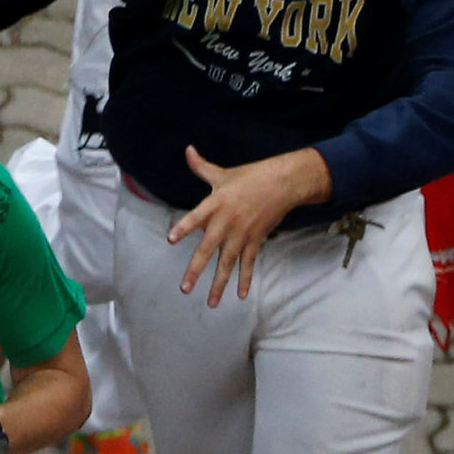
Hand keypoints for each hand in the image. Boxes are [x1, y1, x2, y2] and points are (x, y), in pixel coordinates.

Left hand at [166, 146, 329, 302]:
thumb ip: (201, 167)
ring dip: (219, 283)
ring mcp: (242, 234)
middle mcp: (227, 221)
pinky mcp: (255, 240)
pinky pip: (249, 263)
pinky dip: (245, 279)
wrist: (282, 183)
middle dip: (196, 269)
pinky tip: (241, 295)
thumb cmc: (249, 177)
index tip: (171, 239)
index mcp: (216, 203)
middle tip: (185, 288)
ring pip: (228, 263)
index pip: (195, 217)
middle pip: (208, 248)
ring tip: (211, 303)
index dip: (183, 227)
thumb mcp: (222, 173)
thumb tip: (187, 150)